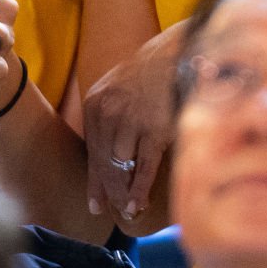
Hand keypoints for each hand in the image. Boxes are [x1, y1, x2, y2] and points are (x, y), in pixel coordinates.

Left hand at [83, 26, 180, 220]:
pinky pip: (143, 167)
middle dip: (110, 191)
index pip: (92, 151)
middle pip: (104, 163)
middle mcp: (108, 112)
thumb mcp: (115, 91)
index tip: (95, 206)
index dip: (94, 181)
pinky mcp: (154, 129)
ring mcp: (130, 121)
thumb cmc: (147, 76)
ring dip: (125, 192)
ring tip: (130, 209)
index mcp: (95, 103)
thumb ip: (106, 120)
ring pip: (121, 168)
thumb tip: (105, 161)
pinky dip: (139, 189)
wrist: (175, 55)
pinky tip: (137, 204)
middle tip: (115, 212)